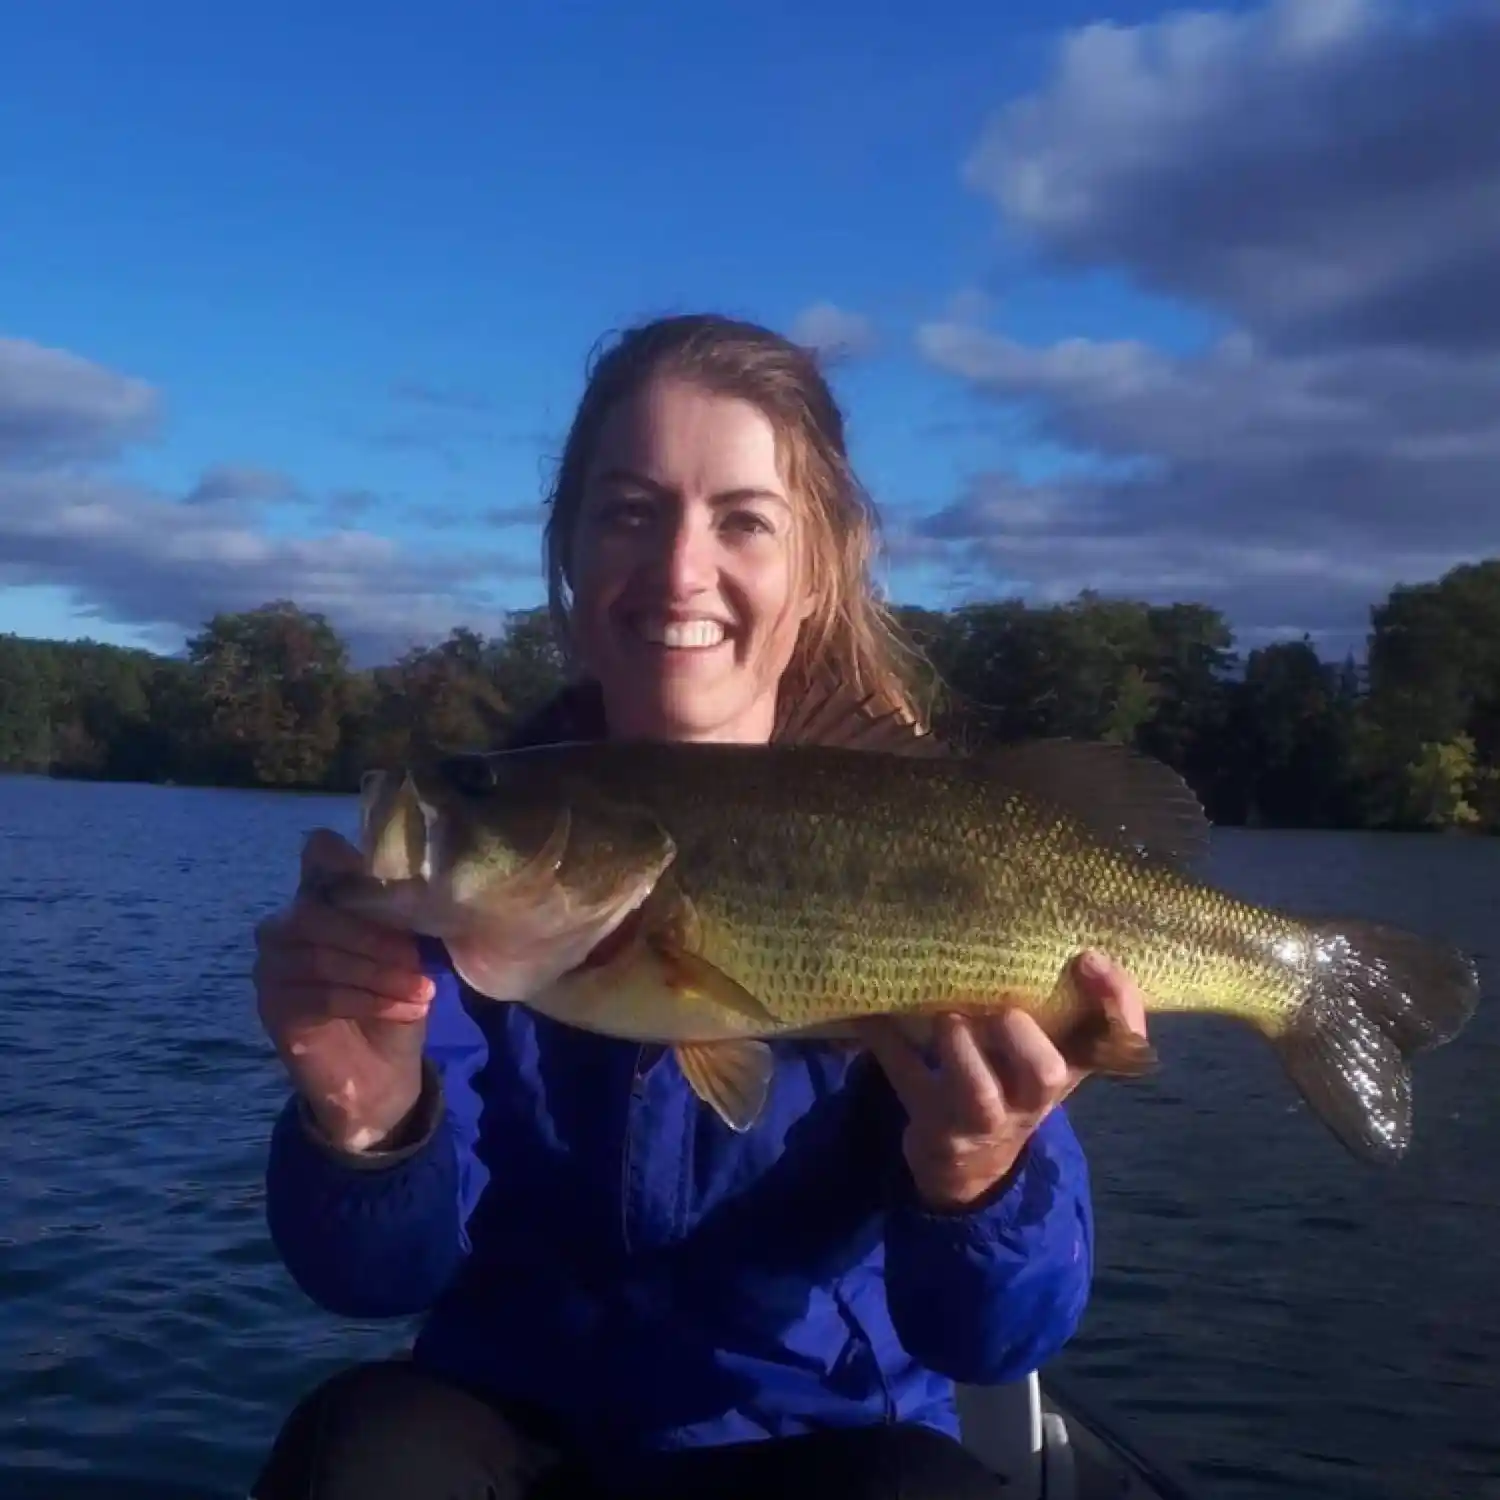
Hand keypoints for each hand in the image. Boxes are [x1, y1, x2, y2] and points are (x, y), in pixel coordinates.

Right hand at [253, 829, 435, 1152]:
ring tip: (423, 991)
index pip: (318, 855)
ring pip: (320, 958)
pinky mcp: (273, 1008)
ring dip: (379, 973)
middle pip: (315, 913)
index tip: (390, 880)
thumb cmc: (395, 999)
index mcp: (321, 897)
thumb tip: (419, 891)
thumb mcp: (407, 952)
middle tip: (418, 961)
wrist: (381, 1072)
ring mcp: (271, 968)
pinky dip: (369, 1000)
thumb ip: (399, 917)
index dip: (344, 858)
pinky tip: (406, 1009)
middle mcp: (285, 925)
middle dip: (373, 937)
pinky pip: (320, 996)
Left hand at [861, 950, 1147, 1212]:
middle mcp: (1030, 1098)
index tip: (1087, 957)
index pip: (1116, 1041)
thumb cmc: (1012, 1082)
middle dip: (1022, 1036)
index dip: (1113, 1004)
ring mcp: (981, 1117)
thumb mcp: (1046, 1052)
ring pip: (977, 1091)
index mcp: (1068, 1069)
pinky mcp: (933, 1122)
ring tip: (945, 1016)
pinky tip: (871, 1012)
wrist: (971, 1161)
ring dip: (960, 1049)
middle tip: (1001, 1009)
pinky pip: (908, 1081)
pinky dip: (888, 1044)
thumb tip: (1037, 917)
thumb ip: (1057, 1003)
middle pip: (1045, 1074)